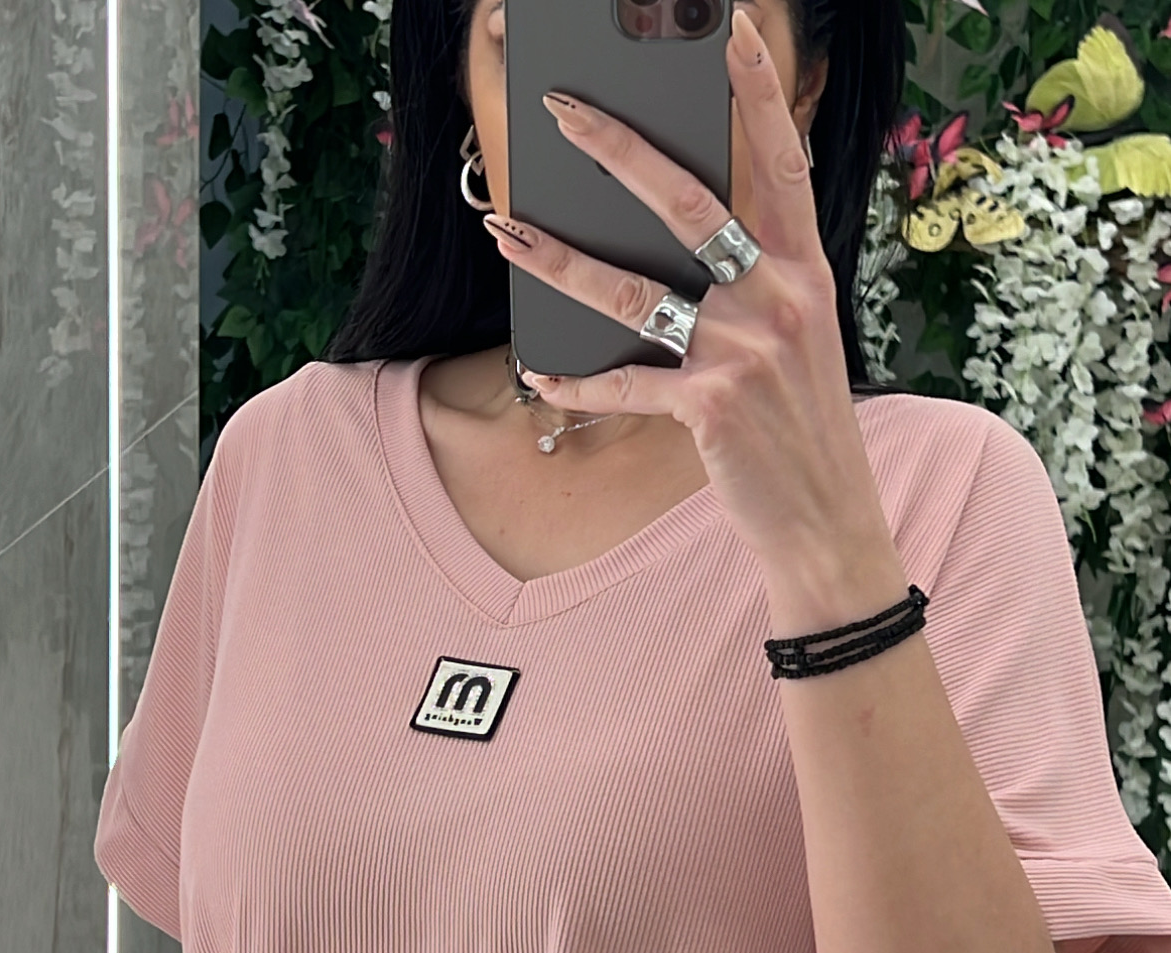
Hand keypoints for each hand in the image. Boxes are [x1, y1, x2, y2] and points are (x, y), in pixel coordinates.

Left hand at [482, 10, 885, 567]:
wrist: (827, 522)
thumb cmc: (801, 430)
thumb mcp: (797, 342)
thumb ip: (750, 288)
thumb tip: (667, 250)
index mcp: (805, 271)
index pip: (781, 162)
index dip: (755, 93)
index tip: (726, 29)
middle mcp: (778, 297)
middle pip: (688, 201)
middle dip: (617, 148)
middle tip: (564, 109)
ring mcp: (743, 350)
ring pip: (634, 288)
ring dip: (559, 259)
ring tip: (507, 233)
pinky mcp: (710, 406)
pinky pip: (623, 381)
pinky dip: (575, 380)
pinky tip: (540, 371)